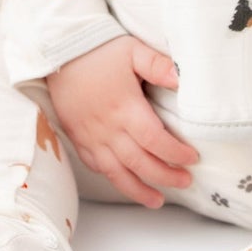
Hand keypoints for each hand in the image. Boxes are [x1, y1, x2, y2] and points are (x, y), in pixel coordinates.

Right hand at [43, 35, 199, 207]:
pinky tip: (125, 182)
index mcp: (125, 108)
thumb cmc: (99, 49)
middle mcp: (108, 128)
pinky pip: (96, 165)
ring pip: (116, 172)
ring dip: (138, 190)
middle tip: (185, 181)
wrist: (58, 51)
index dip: (175, 154)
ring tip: (156, 201)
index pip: (155, 140)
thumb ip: (158, 65)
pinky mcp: (78, 137)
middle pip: (140, 162)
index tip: (192, 159)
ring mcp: (91, 136)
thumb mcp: (133, 50)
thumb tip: (181, 78)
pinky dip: (112, 177)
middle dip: (164, 176)